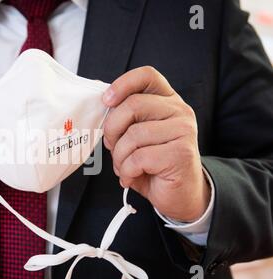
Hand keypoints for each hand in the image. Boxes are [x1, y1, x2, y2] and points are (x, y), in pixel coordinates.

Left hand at [102, 67, 209, 221]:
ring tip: (123, 166)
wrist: (179, 194)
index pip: (147, 76)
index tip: (106, 101)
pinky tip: (131, 176)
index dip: (122, 84)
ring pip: (133, 135)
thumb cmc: (153, 164)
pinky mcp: (181, 154)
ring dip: (119, 156)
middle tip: (111, 146)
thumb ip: (126, 120)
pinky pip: (138, 157)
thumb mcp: (137, 137)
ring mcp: (183, 131)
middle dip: (112, 129)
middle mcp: (179, 111)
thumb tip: (102, 109)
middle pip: (133, 105)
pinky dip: (126, 170)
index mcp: (167, 101)